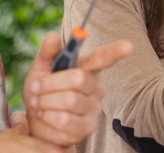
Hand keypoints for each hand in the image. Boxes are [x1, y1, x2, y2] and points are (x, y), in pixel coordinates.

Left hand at [23, 32, 132, 146]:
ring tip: (38, 104)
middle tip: (36, 88)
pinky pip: (64, 120)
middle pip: (78, 78)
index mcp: (87, 68)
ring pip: (69, 100)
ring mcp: (94, 108)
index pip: (103, 58)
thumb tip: (52, 36)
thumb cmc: (41, 92)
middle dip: (50, 83)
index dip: (115, 52)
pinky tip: (45, 117)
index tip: (127, 46)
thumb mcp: (40, 69)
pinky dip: (47, 118)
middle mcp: (96, 87)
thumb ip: (47, 53)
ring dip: (45, 102)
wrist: (35, 121)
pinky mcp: (87, 127)